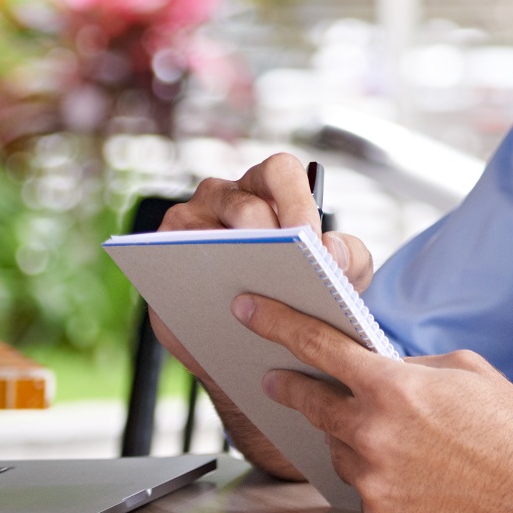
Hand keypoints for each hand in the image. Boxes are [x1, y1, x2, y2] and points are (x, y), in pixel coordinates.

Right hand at [144, 151, 372, 482]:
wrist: (255, 341)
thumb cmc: (299, 293)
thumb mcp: (340, 278)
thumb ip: (352, 260)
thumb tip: (331, 252)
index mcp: (268, 189)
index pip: (281, 171)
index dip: (298, 203)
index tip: (312, 243)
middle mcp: (224, 196)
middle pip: (246, 207)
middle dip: (271, 245)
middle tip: (289, 279)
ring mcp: (187, 222)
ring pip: (207, 234)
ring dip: (234, 268)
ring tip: (258, 301)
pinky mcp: (161, 257)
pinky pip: (175, 266)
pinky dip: (199, 290)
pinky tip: (222, 318)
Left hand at [236, 294, 512, 512]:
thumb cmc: (508, 426)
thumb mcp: (462, 369)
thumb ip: (407, 366)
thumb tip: (372, 368)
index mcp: (394, 388)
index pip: (319, 346)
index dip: (277, 324)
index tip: (247, 310)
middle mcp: (374, 436)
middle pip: (310, 404)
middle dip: (290, 387)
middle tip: (275, 379)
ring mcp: (374, 482)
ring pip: (337, 451)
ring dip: (350, 439)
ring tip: (395, 439)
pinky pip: (360, 489)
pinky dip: (376, 478)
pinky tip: (412, 475)